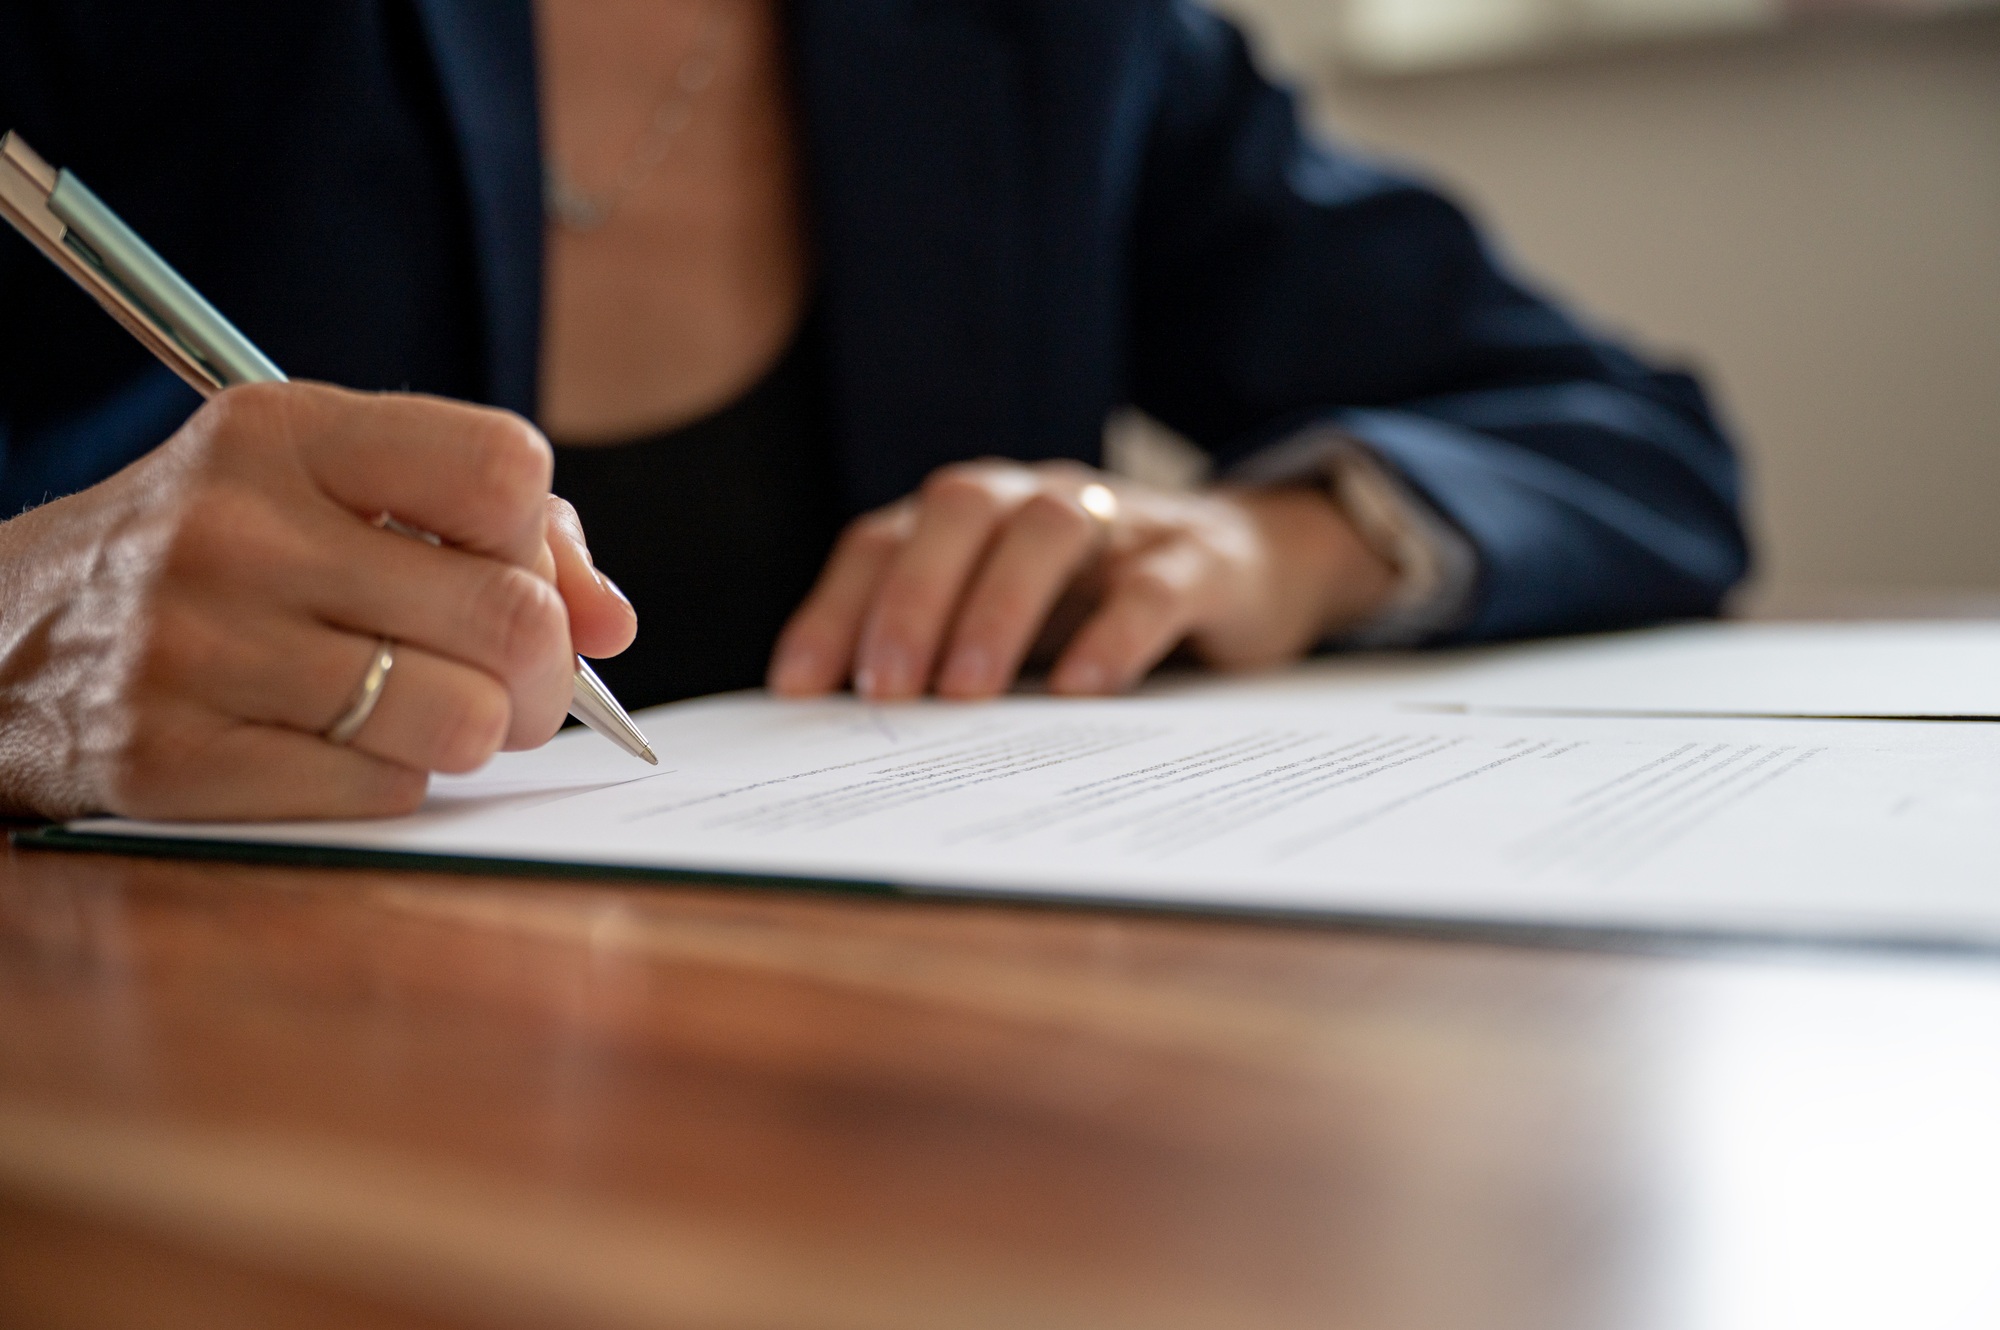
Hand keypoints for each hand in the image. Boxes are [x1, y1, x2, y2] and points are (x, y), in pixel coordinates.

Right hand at [0, 382, 634, 820]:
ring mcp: (197, 648)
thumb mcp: (327, 487)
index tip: (505, 568)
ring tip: (430, 715)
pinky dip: (394, 784)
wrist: (8, 635)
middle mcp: (237, 530)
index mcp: (285, 434)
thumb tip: (611, 624)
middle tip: (511, 680)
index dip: (537, 539)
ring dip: (475, 735)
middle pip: (509, 616)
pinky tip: (345, 750)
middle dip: (543, 669)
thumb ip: (495, 530)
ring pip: (461, 722)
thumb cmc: (217, 555)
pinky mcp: (173, 761)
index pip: (505, 469)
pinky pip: (383, 793)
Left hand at [767, 459, 1395, 701]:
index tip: (798, 689)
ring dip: (996, 608)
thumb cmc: (1101, 604)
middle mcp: (1034, 498)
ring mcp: (1119, 521)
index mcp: (975, 516)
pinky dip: (1114, 636)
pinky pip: (1152, 586)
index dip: (836, 607)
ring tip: (967, 696)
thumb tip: (845, 732)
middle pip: (958, 509)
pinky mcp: (1199, 560)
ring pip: (1047, 528)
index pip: (884, 539)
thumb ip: (942, 654)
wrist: (1257, 561)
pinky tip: (1083, 691)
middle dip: (911, 598)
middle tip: (887, 689)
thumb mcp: (1014, 624)